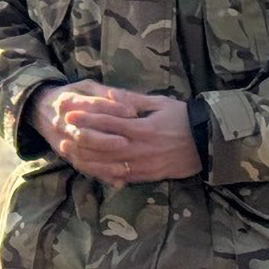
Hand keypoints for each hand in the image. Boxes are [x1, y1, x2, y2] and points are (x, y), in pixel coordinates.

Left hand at [30, 82, 199, 185]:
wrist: (206, 143)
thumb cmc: (183, 118)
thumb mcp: (160, 103)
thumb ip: (133, 100)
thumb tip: (110, 93)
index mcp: (143, 127)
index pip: (109, 122)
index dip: (87, 117)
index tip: (69, 112)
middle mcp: (141, 147)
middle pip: (104, 145)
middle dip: (80, 139)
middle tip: (62, 132)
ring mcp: (143, 164)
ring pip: (108, 164)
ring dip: (86, 158)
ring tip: (68, 151)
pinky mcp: (147, 176)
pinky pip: (121, 176)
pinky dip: (103, 174)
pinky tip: (89, 169)